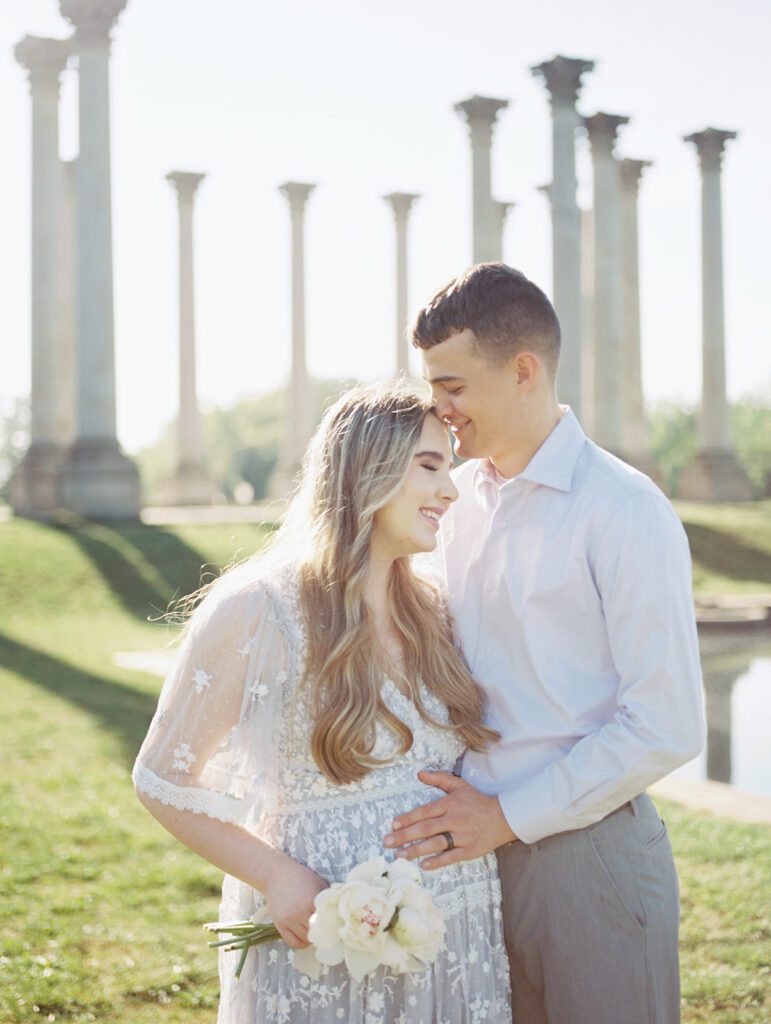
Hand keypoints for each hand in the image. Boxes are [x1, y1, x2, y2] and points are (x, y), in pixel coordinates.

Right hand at [264, 858, 328, 948]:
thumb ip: (327, 897)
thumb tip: (339, 908)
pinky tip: (305, 935)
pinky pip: (293, 942)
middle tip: (327, 930)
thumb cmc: (299, 876)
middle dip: (323, 932)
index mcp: (311, 901)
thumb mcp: (318, 882)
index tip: (336, 926)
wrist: (276, 874)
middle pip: (317, 933)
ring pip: (306, 940)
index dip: (332, 925)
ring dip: (312, 938)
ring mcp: (288, 920)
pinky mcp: (280, 925)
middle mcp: (300, 913)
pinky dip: (301, 943)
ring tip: (315, 932)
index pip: (326, 921)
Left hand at [383, 770, 517, 868]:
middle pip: (426, 828)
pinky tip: (424, 865)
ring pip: (436, 843)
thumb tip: (419, 774)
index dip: (408, 818)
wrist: (503, 817)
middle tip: (387, 842)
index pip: (425, 812)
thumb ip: (439, 779)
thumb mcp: (460, 786)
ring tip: (400, 855)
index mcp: (450, 804)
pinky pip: (451, 857)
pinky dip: (438, 861)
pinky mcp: (469, 850)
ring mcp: (462, 836)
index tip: (393, 824)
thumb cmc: (478, 801)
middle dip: (405, 835)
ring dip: (416, 850)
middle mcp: (454, 819)